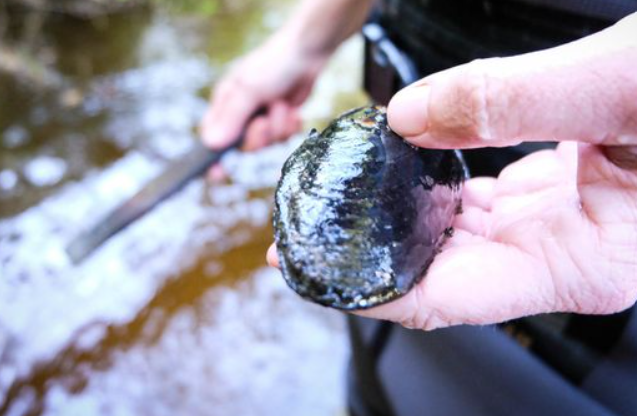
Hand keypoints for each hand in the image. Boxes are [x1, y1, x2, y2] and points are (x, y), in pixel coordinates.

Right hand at [200, 34, 326, 151]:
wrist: (306, 54)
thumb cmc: (273, 65)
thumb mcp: (249, 90)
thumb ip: (232, 118)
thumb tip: (211, 144)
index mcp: (224, 104)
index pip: (211, 137)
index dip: (212, 157)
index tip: (215, 175)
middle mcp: (241, 114)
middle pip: (244, 146)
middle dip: (259, 136)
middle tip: (265, 120)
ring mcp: (262, 118)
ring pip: (267, 143)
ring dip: (279, 127)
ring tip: (282, 105)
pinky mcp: (280, 120)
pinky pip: (284, 137)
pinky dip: (291, 125)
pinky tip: (293, 110)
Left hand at [268, 13, 636, 329]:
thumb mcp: (623, 86)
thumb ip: (513, 98)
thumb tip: (411, 117)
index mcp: (583, 262)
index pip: (446, 299)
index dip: (370, 291)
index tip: (308, 272)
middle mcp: (565, 254)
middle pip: (440, 272)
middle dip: (368, 258)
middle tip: (300, 235)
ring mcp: (562, 227)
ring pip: (457, 236)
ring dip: (398, 222)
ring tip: (340, 205)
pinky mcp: (559, 194)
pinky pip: (481, 203)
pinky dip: (438, 188)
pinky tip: (407, 170)